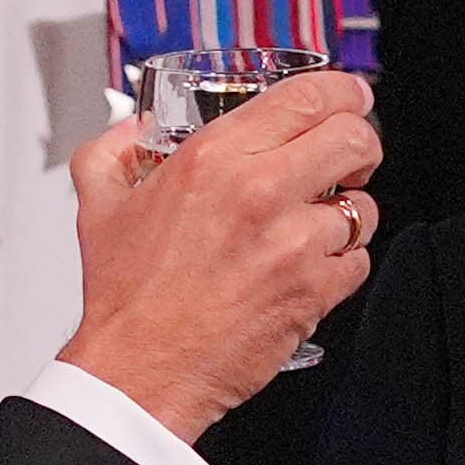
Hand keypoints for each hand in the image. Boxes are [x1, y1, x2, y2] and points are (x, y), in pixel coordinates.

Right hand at [59, 68, 381, 442]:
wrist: (140, 372)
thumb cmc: (126, 299)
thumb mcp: (100, 205)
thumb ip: (113, 150)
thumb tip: (132, 130)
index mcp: (213, 158)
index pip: (307, 96)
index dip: (341, 92)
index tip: (347, 98)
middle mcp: (260, 192)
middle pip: (354, 138)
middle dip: (360, 145)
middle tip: (347, 160)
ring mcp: (294, 243)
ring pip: (364, 205)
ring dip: (348, 213)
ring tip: (314, 227)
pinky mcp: (314, 290)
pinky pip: (358, 260)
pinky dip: (342, 264)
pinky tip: (307, 270)